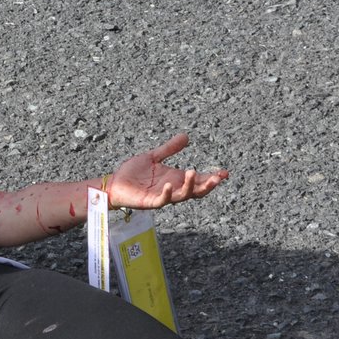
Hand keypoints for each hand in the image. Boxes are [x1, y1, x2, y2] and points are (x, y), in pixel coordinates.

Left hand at [108, 134, 227, 209]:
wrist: (113, 183)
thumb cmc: (132, 173)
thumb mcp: (153, 157)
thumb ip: (169, 149)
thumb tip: (186, 136)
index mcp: (175, 179)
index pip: (198, 180)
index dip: (212, 177)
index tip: (225, 172)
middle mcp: (172, 189)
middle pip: (195, 191)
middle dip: (208, 185)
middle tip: (218, 177)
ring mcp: (161, 196)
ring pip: (181, 196)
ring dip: (189, 186)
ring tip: (193, 172)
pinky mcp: (149, 202)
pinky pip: (161, 201)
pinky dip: (166, 194)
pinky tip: (169, 185)